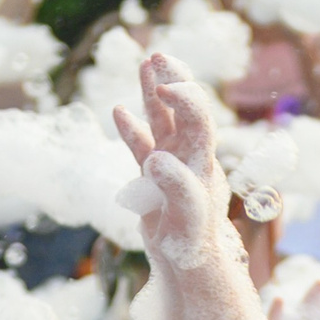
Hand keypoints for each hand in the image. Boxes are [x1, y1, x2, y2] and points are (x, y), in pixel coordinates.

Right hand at [112, 52, 234, 274]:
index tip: (165, 87)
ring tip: (146, 63)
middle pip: (182, 109)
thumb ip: (176, 187)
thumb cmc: (192, 242)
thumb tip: (158, 160)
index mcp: (200, 159)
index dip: (183, 97)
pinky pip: (141, 145)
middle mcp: (188, 155)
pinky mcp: (154, 177)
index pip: (197, 116)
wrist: (187, 264)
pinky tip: (119, 110)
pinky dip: (131, 129)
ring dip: (154, 93)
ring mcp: (171, 164)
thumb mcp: (187, 216)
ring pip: (162, 120)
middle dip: (172, 80)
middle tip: (159, 56)